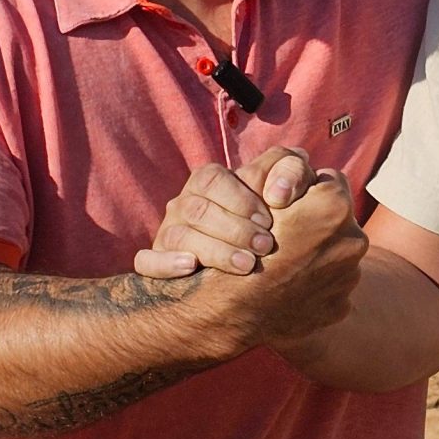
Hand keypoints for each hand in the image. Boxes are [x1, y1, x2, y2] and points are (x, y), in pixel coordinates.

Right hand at [134, 146, 310, 279]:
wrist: (263, 253)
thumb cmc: (275, 212)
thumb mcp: (289, 185)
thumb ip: (291, 171)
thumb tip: (278, 193)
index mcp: (207, 180)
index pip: (212, 180)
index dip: (240, 198)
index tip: (269, 220)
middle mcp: (183, 203)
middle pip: (197, 210)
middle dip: (234, 229)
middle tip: (265, 246)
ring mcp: (168, 232)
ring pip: (178, 237)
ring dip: (213, 250)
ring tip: (246, 264)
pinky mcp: (158, 260)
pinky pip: (146, 261)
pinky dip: (164, 264)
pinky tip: (190, 267)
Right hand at [218, 167, 366, 352]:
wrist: (231, 311)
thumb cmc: (239, 245)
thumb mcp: (258, 195)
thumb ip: (289, 175)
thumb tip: (307, 164)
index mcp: (335, 207)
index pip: (329, 181)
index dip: (305, 191)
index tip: (286, 205)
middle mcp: (353, 241)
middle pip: (338, 221)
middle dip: (316, 225)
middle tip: (285, 236)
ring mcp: (350, 278)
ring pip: (336, 255)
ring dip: (317, 257)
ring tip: (285, 266)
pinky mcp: (341, 307)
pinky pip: (331, 289)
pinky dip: (314, 288)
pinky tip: (288, 290)